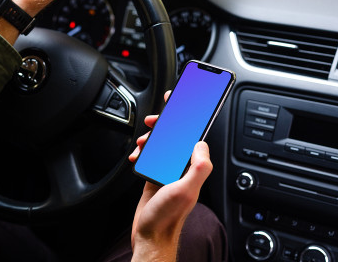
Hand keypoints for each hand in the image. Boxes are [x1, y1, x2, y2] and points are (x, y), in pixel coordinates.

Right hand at [129, 91, 213, 261]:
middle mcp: (181, 167)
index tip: (182, 102)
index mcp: (192, 167)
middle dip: (164, 125)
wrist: (150, 235)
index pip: (192, 135)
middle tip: (154, 121)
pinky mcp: (154, 175)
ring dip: (150, 139)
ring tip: (143, 142)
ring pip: (160, 144)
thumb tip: (201, 143)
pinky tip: (136, 156)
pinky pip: (149, 156)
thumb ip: (199, 166)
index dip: (188, 117)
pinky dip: (141, 153)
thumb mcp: (186, 190)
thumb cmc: (167, 217)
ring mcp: (167, 171)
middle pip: (174, 136)